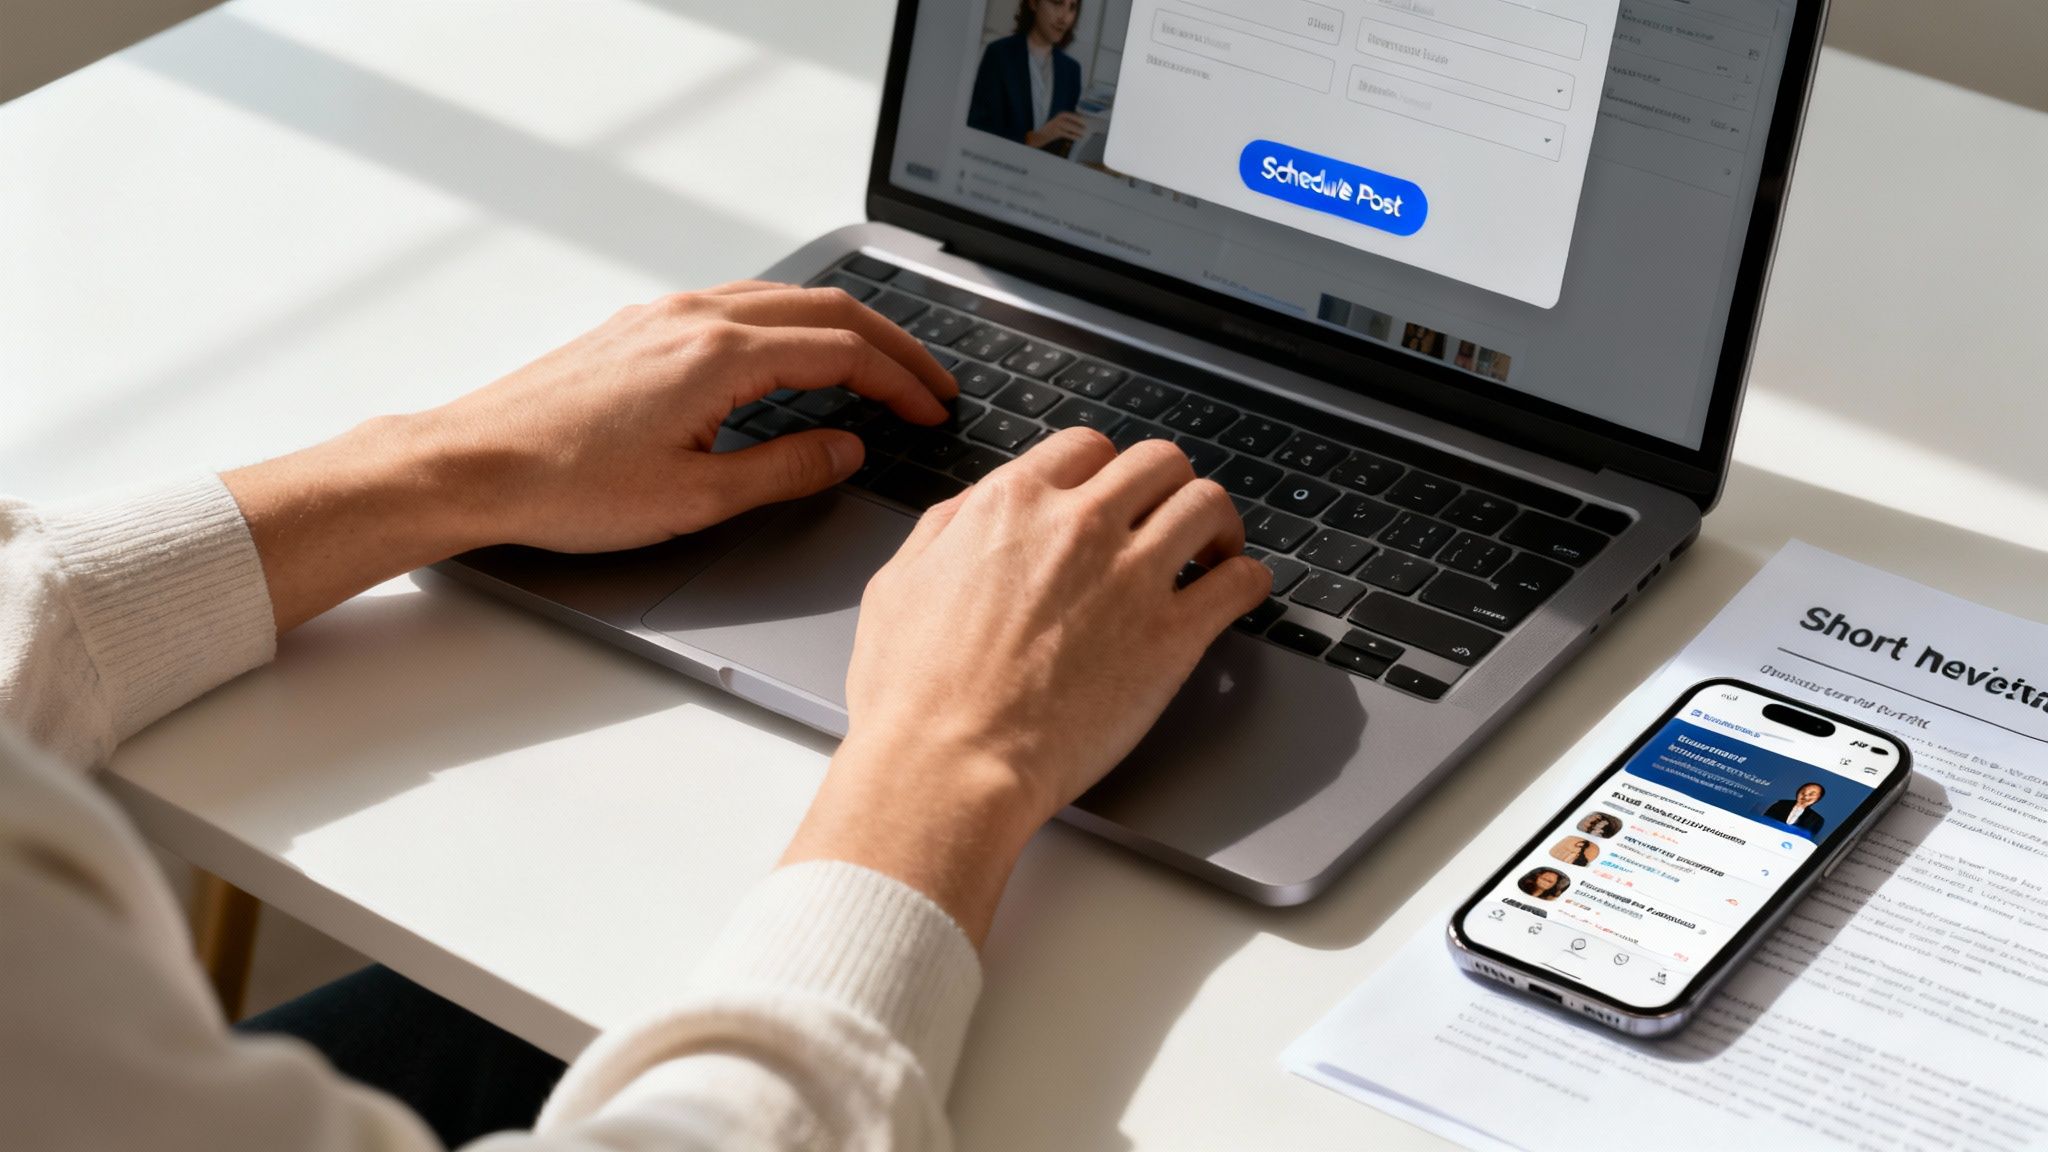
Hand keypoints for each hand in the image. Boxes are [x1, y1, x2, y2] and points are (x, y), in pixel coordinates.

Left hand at [225, 282, 957, 630]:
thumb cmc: (564, 488)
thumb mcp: (696, 500)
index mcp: (719, 354)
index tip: (932, 409)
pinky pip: (738, 304)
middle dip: (889, 344)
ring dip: (841, 329)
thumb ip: (785, 470)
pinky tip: (792, 358)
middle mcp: (694, 317)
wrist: (467, 466)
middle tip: (930, 382)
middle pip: (824, 309)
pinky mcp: (637, 327)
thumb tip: (845, 451)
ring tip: (877, 367)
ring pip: (780, 298)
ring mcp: (663, 314)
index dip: (901, 381)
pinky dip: (790, 324)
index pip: (842, 352)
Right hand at [781, 431, 1271, 943]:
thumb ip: (948, 529)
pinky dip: (1248, 580)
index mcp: (1013, 504)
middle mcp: (1080, 526)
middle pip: (1158, 462)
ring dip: (1217, 522)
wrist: (949, 765)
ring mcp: (1132, 577)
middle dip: (1167, 485)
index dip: (1105, 470)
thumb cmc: (913, 695)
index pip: (1087, 447)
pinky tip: (1238, 591)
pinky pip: (1240, 582)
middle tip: (1169, 515)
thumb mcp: (900, 583)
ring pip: (1207, 505)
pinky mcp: (1172, 637)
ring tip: (1215, 548)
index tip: (1113, 495)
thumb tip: (980, 508)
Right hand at [1025, 111, 1089, 149]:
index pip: (1074, 115)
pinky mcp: (1055, 131)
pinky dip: (1073, 136)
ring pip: (1070, 127)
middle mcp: (1060, 118)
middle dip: (1081, 124)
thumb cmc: (1053, 130)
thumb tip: (1082, 126)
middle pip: (1073, 120)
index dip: (1082, 118)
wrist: (1040, 135)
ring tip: (1084, 134)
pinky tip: (1079, 138)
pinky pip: (1067, 134)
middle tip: (1088, 127)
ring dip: (1078, 130)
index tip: (1089, 121)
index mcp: (1062, 115)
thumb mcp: (1062, 124)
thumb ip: (1071, 123)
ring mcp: (1057, 124)